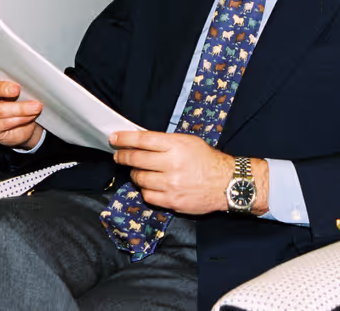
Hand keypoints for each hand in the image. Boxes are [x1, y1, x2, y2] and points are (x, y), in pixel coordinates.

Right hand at [0, 53, 44, 148]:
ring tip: (35, 106)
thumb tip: (28, 70)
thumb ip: (16, 76)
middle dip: (1, 88)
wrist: (23, 126)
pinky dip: (20, 118)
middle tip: (16, 89)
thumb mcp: (18, 84)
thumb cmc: (19, 99)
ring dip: (19, 108)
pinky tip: (30, 116)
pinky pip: (4, 123)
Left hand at [111, 131, 266, 214]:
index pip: (143, 140)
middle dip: (123, 156)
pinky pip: (147, 195)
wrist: (226, 183)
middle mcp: (171, 164)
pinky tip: (150, 185)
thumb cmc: (207, 160)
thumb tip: (140, 141)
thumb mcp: (188, 142)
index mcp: (176, 145)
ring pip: (139, 179)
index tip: (113, 138)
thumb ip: (165, 141)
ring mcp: (170, 184)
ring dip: (135, 174)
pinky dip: (146, 189)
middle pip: (136, 159)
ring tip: (139, 171)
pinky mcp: (171, 201)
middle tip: (118, 155)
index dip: (124, 139)